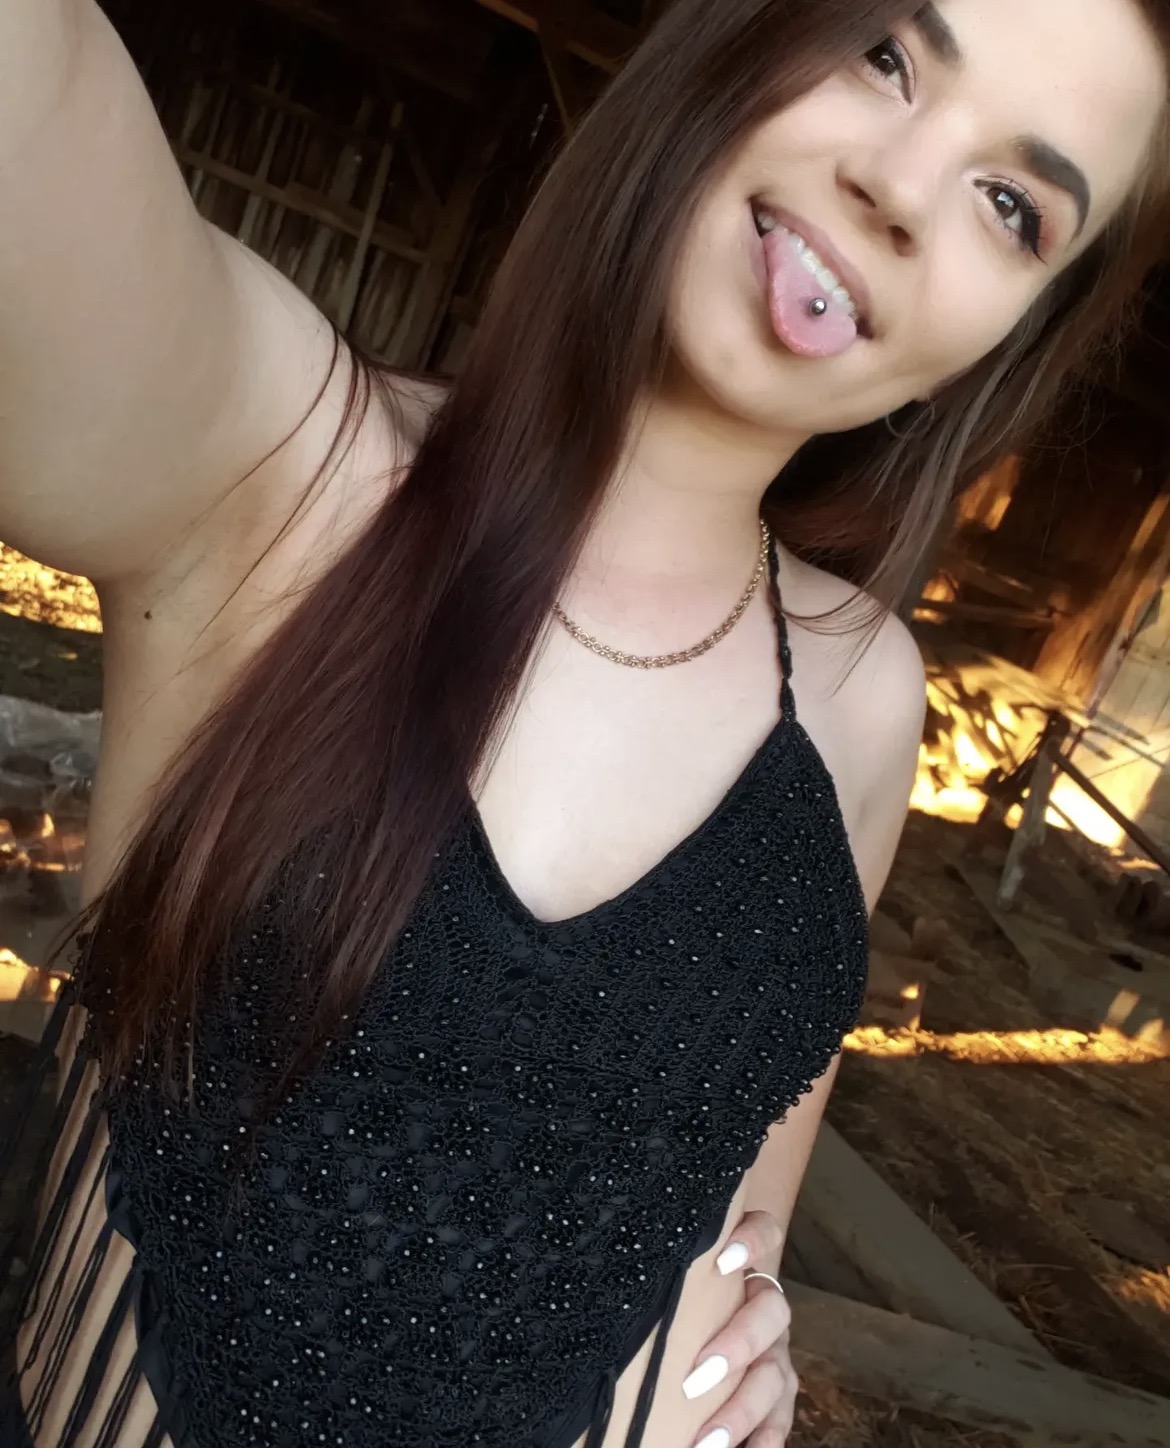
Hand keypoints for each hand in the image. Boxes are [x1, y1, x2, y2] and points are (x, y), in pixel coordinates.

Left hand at [682, 1210, 797, 1447]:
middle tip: (695, 1378)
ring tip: (708, 1439)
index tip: (724, 1260)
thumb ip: (666, 1278)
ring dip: (743, 1409)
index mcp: (743, 1271)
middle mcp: (765, 1309)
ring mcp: (775, 1353)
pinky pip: (781, 1421)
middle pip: (771, 1313)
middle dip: (737, 1345)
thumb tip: (610, 1274)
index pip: (763, 1234)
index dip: (752, 1241)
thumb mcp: (676, 1287)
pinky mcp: (778, 1398)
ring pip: (775, 1374)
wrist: (702, 1327)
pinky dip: (767, 1440)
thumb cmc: (674, 1304)